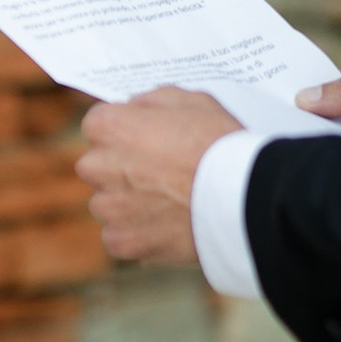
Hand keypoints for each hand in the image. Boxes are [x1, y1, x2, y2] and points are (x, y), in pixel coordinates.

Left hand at [76, 86, 240, 264]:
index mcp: (107, 126)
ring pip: (108, 204)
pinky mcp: (122, 241)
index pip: (99, 125)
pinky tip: (166, 226)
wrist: (244, 196)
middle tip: (160, 174)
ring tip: (169, 203)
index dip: (126, 132)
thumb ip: (151, 101)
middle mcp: (97, 166)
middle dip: (121, 168)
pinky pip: (119, 236)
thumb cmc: (219, 143)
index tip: (147, 141)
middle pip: (98, 166)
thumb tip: (133, 109)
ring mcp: (108, 208)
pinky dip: (138, 234)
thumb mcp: (190, 99)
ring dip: (129, 204)